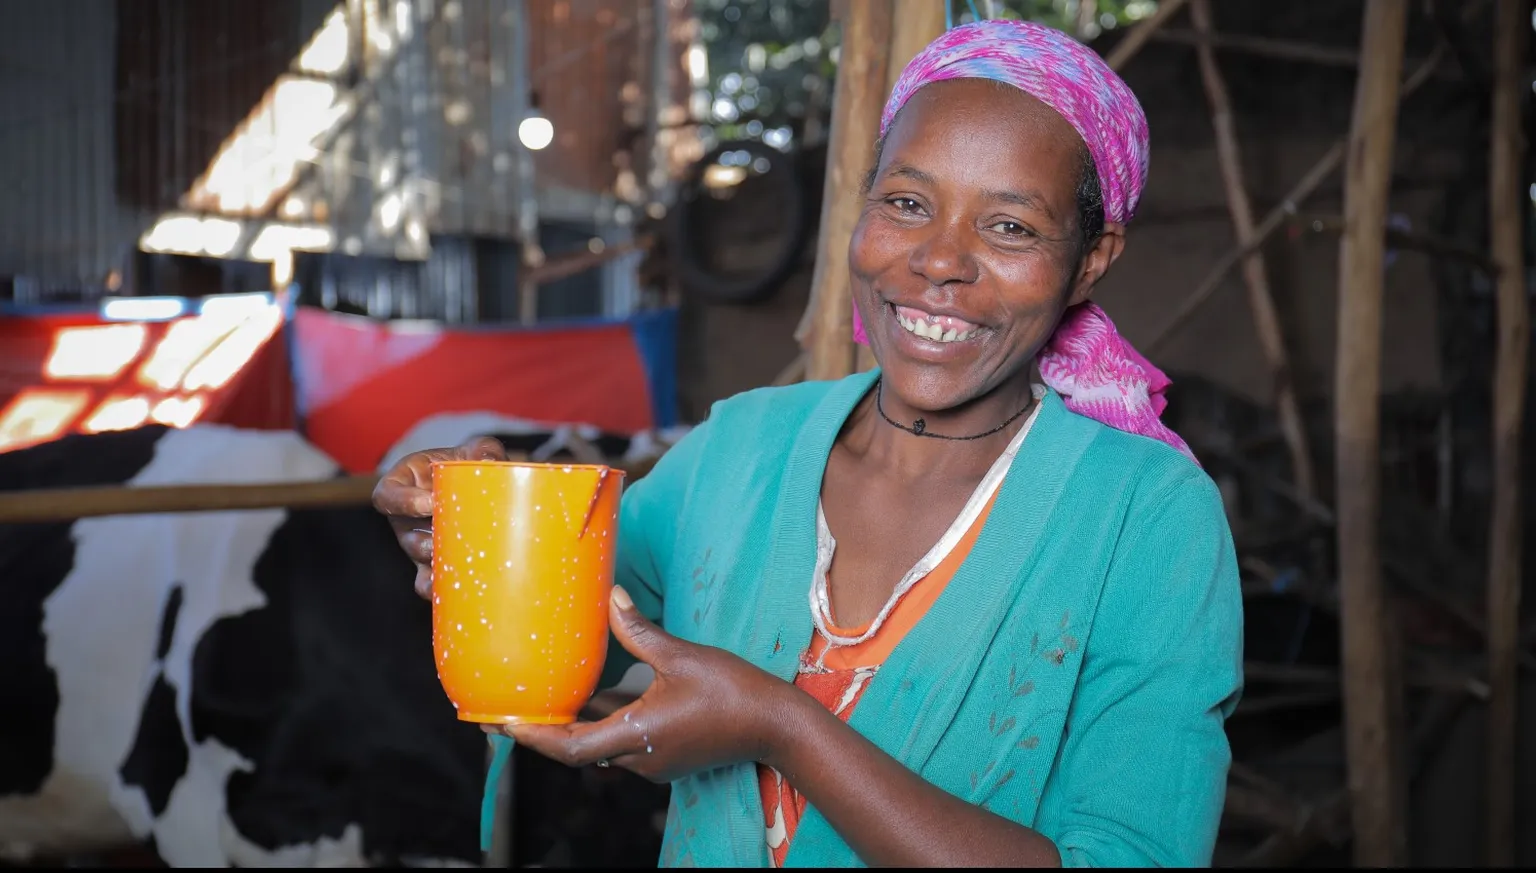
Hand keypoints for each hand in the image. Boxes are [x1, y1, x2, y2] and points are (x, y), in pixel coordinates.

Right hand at [371, 436, 507, 596]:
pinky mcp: (432, 563)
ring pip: (418, 559)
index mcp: (404, 484)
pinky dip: (435, 588)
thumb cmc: (470, 465)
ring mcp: (417, 543)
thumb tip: (488, 460)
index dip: (403, 502)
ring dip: (435, 563)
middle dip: (425, 540)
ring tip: (459, 563)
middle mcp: (405, 518)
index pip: (387, 496)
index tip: (429, 503)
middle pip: (404, 535)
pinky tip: (454, 591)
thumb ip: (483, 449)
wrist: (483, 490)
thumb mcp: (475, 450)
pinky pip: (425, 581)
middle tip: (449, 540)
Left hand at [503, 586, 791, 782]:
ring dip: (577, 727)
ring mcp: (654, 762)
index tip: (505, 722)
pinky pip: (623, 744)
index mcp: (638, 735)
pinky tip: (597, 700)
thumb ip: (639, 632)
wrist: (776, 726)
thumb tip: (612, 597)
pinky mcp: (667, 758)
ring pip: (601, 748)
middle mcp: (640, 758)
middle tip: (513, 710)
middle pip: (579, 751)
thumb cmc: (733, 691)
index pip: (570, 747)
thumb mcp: (682, 656)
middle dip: (547, 732)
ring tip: (548, 702)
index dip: (534, 737)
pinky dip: (604, 725)